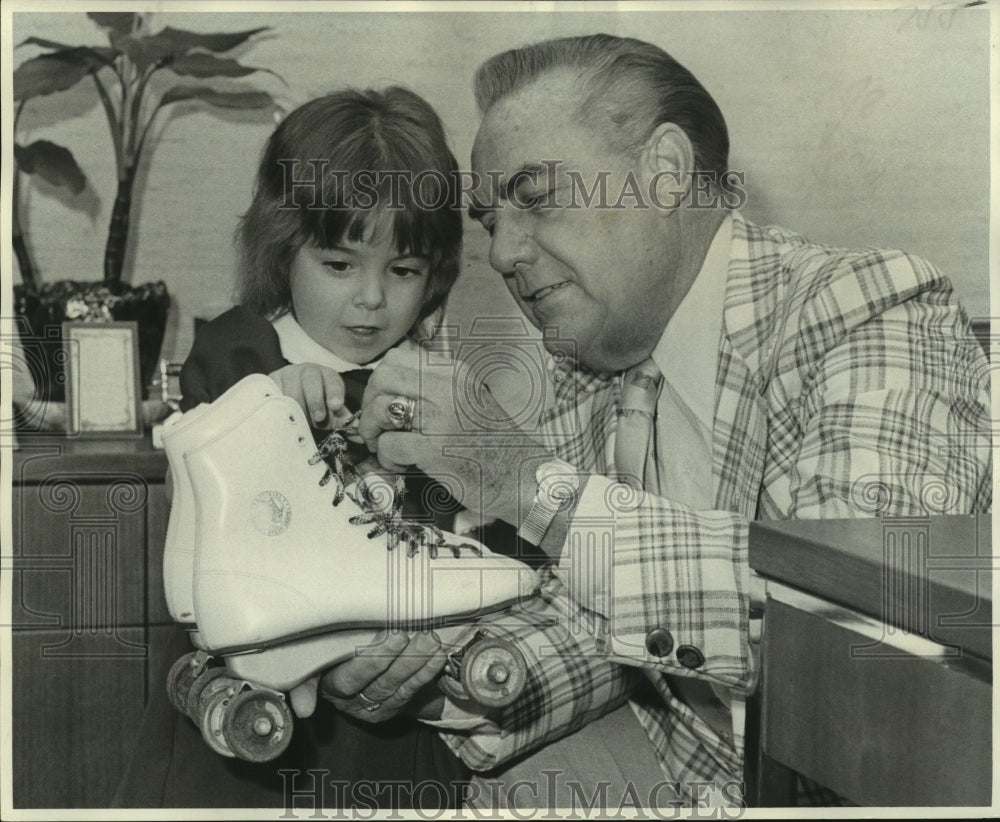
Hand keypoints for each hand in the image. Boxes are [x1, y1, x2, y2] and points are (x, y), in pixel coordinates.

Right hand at [269, 363, 354, 429]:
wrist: (288, 405)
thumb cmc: (315, 409)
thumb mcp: (331, 415)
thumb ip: (345, 422)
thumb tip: (362, 437)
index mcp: (327, 376)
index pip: (332, 380)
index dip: (334, 392)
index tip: (337, 406)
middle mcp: (308, 371)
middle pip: (311, 379)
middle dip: (316, 400)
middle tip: (318, 418)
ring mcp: (288, 374)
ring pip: (291, 386)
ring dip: (297, 406)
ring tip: (299, 421)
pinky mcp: (270, 381)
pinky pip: (274, 392)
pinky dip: (278, 404)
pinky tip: (281, 415)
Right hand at [312, 631, 447, 721]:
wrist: (354, 668)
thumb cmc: (329, 655)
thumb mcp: (313, 661)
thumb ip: (305, 681)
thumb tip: (303, 710)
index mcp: (329, 688)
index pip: (348, 680)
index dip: (370, 662)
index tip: (390, 636)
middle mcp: (353, 703)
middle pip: (378, 682)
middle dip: (398, 656)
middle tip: (411, 631)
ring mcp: (376, 706)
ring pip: (397, 685)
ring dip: (416, 660)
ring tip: (428, 638)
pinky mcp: (395, 706)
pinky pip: (413, 689)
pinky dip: (427, 670)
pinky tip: (437, 654)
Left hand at [357, 348, 552, 523]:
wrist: (523, 477)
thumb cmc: (493, 444)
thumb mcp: (468, 399)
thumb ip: (435, 386)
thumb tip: (388, 382)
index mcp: (455, 373)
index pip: (398, 357)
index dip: (381, 381)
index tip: (384, 403)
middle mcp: (448, 388)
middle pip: (382, 377)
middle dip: (369, 404)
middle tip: (377, 427)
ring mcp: (441, 418)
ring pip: (380, 408)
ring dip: (373, 431)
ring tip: (387, 448)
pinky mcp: (434, 450)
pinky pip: (388, 444)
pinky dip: (387, 458)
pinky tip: (403, 465)